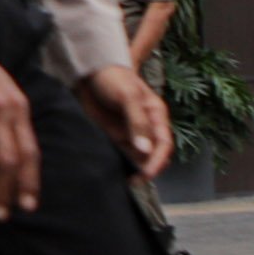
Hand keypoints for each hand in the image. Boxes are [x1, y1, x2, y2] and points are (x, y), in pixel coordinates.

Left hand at [77, 63, 172, 179]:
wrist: (89, 73)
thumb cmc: (113, 78)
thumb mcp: (128, 97)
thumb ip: (137, 122)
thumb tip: (145, 150)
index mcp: (156, 114)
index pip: (164, 143)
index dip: (158, 160)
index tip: (148, 173)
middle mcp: (147, 126)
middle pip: (154, 154)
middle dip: (149, 169)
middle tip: (136, 181)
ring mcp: (132, 133)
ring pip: (140, 158)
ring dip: (136, 170)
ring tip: (128, 182)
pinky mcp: (117, 137)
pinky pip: (124, 155)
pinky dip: (124, 165)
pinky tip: (118, 173)